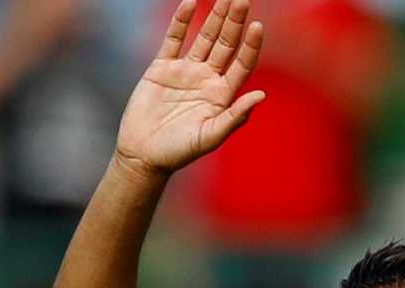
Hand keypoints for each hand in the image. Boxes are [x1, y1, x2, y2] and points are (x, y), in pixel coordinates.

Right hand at [115, 0, 266, 178]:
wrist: (143, 155)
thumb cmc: (178, 152)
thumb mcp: (209, 137)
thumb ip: (234, 117)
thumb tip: (261, 95)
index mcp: (222, 95)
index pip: (242, 63)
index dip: (250, 45)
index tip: (257, 25)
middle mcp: (207, 79)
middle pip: (225, 44)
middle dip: (234, 21)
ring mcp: (185, 71)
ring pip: (204, 37)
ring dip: (215, 17)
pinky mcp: (162, 68)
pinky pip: (173, 39)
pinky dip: (181, 21)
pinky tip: (190, 3)